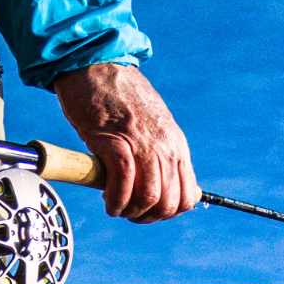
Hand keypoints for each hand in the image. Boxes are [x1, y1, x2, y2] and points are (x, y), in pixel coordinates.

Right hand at [52, 63, 199, 222]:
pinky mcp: (115, 141)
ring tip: (117, 207)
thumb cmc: (117, 99)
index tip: (148, 210)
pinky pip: (123, 184)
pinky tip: (108, 202)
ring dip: (130, 211)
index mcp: (175, 144)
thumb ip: (160, 154)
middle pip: (168, 202)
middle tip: (129, 212)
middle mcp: (164, 145)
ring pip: (149, 196)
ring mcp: (141, 143)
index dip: (168, 213)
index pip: (188, 196)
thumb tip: (163, 188)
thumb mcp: (151, 127)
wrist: (96, 66)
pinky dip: (115, 201)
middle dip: (148, 217)